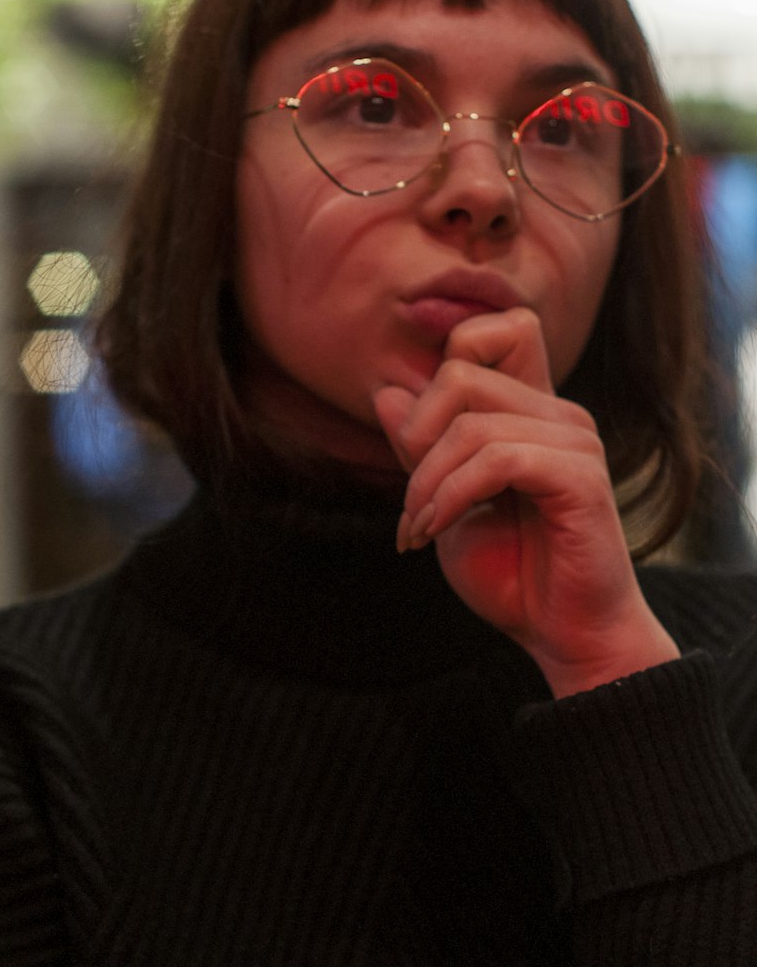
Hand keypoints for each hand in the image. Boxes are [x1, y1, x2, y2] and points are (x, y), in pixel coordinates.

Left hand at [373, 307, 678, 697]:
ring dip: (424, 483)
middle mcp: (559, 414)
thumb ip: (420, 450)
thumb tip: (386, 391)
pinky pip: (496, 460)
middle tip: (408, 503)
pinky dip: (450, 498)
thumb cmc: (512, 575)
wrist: (562, 636)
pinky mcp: (581, 477)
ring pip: (471, 423)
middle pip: (461, 373)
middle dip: (414, 437)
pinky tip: (434, 534)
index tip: (414, 443)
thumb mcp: (443, 505)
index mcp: (531, 411)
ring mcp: (575, 441)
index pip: (497, 329)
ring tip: (417, 531)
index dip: (444, 362)